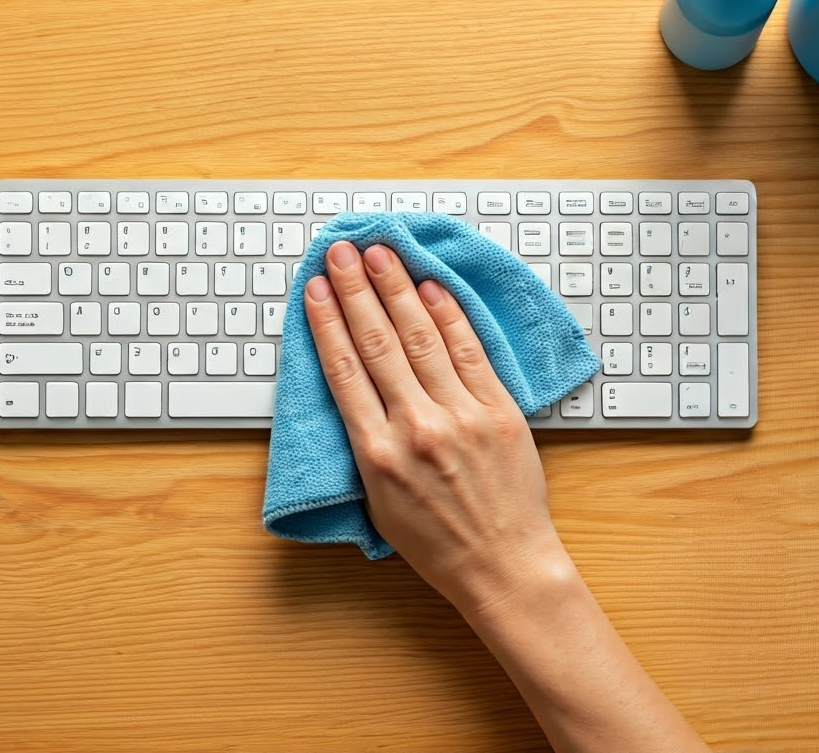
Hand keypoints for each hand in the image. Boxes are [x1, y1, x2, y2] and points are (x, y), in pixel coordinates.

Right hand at [303, 241, 566, 612]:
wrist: (503, 566)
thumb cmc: (437, 542)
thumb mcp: (377, 502)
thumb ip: (365, 444)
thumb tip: (354, 389)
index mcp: (377, 455)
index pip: (344, 371)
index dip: (327, 323)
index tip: (316, 289)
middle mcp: (416, 428)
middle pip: (378, 343)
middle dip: (356, 290)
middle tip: (341, 251)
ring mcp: (461, 416)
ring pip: (421, 337)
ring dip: (397, 289)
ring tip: (380, 253)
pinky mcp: (499, 412)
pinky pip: (469, 352)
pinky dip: (449, 316)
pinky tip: (430, 287)